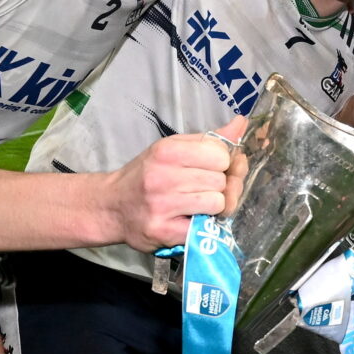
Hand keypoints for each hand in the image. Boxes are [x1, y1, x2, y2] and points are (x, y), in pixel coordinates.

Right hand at [109, 131, 237, 249]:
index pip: (220, 153)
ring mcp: (163, 204)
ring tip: (196, 205)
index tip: (209, 168)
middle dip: (218, 186)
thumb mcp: (173, 149)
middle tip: (200, 189)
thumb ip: (209, 140)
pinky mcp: (164, 230)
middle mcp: (163, 175)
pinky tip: (190, 219)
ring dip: (213, 206)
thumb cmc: (146, 176)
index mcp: (168, 150)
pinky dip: (203, 224)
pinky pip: (205, 226)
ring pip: (218, 202)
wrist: (111, 207)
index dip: (222, 163)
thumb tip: (241, 123)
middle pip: (221, 180)